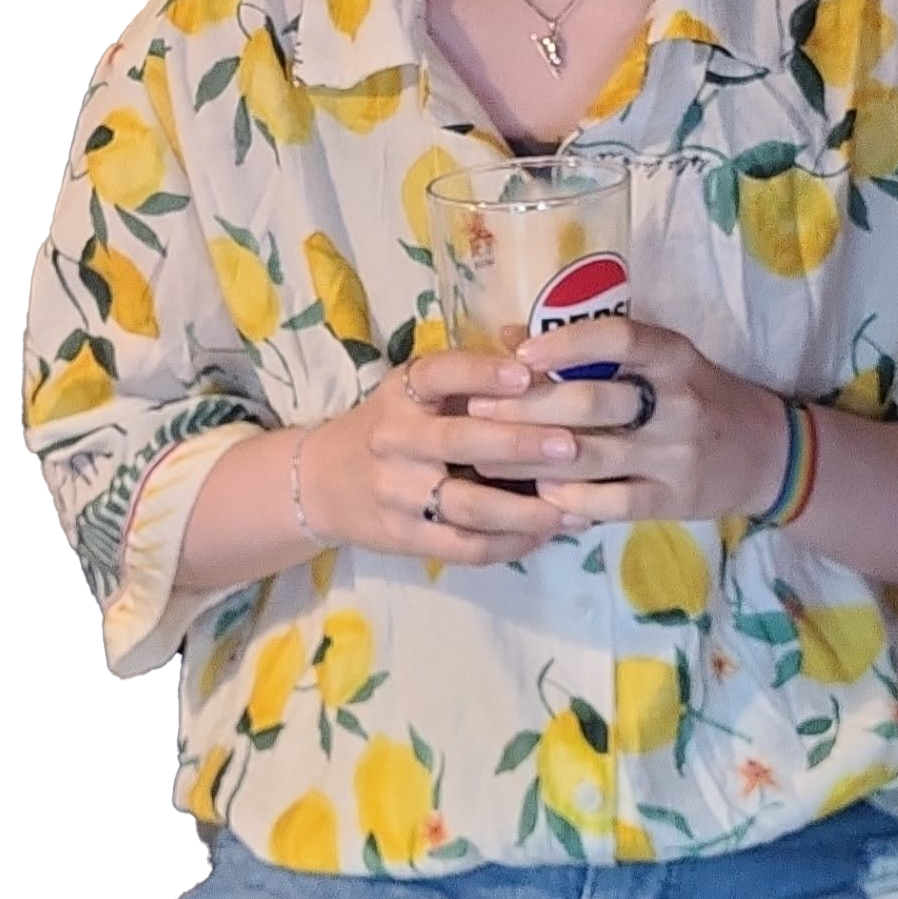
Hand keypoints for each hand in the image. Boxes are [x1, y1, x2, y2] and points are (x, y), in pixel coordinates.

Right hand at [303, 349, 588, 567]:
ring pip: (467, 506)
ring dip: (525, 510)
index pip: (439, 373)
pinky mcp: (404, 538)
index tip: (527, 374)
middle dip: (518, 444)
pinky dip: (508, 543)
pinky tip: (545, 534)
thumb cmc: (394, 424)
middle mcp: (395, 439)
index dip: (482, 373)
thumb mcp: (415, 389)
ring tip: (574, 508)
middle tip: (571, 446)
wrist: (322, 481)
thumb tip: (539, 351)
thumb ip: (470, 374)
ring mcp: (398, 493)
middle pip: (458, 442)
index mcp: (402, 392)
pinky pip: (463, 547)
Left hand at [465, 316, 789, 526]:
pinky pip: (614, 503)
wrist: (764, 452)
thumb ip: (593, 350)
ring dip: (533, 458)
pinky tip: (539, 493)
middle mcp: (679, 401)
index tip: (520, 354)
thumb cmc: (694, 395)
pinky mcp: (674, 500)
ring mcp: (677, 455)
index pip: (622, 337)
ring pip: (594, 456)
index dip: (568, 343)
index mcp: (675, 355)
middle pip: (594, 401)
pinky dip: (572, 499)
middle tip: (477, 409)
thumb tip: (509, 337)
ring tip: (486, 456)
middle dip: (527, 407)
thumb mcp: (659, 361)